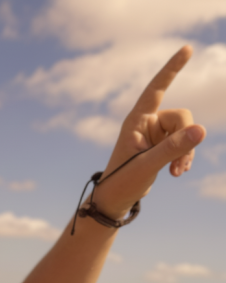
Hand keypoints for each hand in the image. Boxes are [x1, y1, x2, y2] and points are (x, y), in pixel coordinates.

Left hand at [93, 45, 206, 218]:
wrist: (116, 199)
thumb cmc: (122, 180)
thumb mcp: (147, 165)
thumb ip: (173, 148)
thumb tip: (201, 130)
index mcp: (136, 120)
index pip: (156, 88)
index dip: (172, 68)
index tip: (187, 48)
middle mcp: (146, 122)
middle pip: (182, 117)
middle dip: (186, 139)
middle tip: (179, 165)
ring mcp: (156, 133)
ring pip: (186, 131)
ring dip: (186, 152)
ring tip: (177, 173)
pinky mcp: (162, 144)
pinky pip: (185, 142)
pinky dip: (185, 157)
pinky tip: (179, 173)